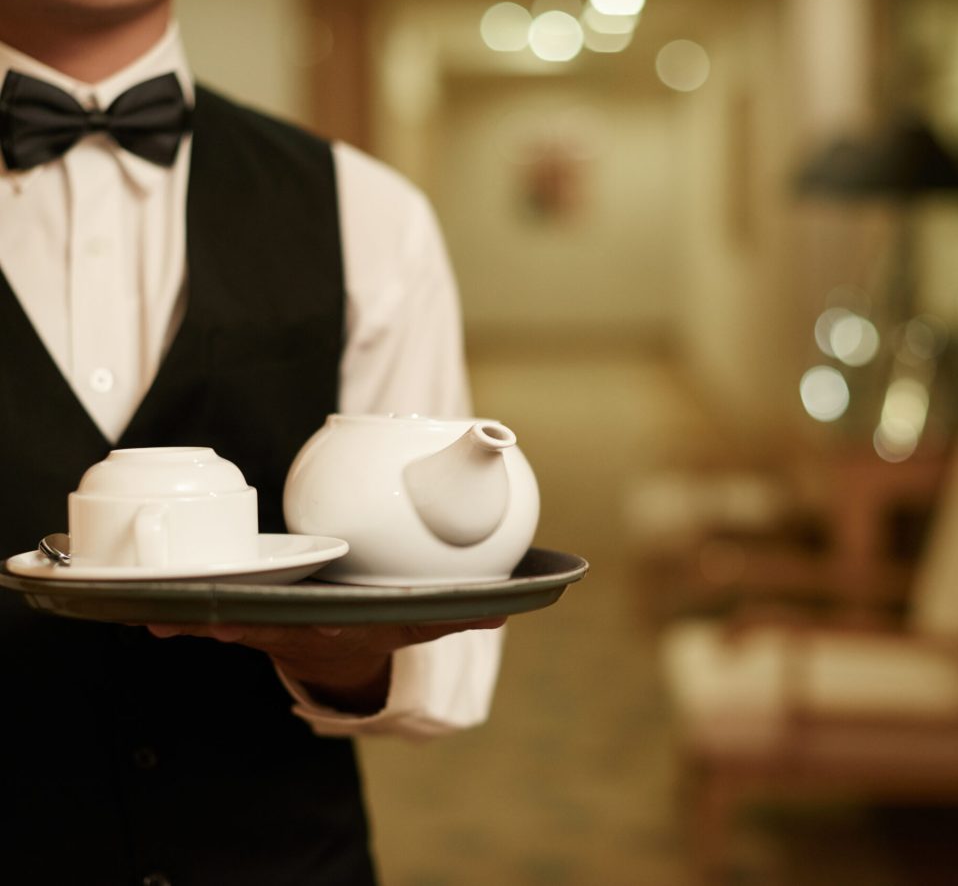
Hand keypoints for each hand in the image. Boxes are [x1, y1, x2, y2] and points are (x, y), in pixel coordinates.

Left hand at [146, 617, 505, 714]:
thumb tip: (507, 610)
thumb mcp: (416, 622)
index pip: (302, 627)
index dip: (272, 625)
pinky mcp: (245, 619)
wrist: (342, 646)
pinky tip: (152, 614)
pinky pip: (210, 620)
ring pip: (222, 624)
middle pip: (252, 625)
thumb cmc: (375, 623)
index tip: (242, 622)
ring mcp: (265, 629)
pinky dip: (181, 618)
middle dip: (219, 622)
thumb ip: (456, 611)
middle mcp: (295, 630)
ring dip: (190, 620)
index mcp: (333, 626)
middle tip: (185, 615)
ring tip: (156, 615)